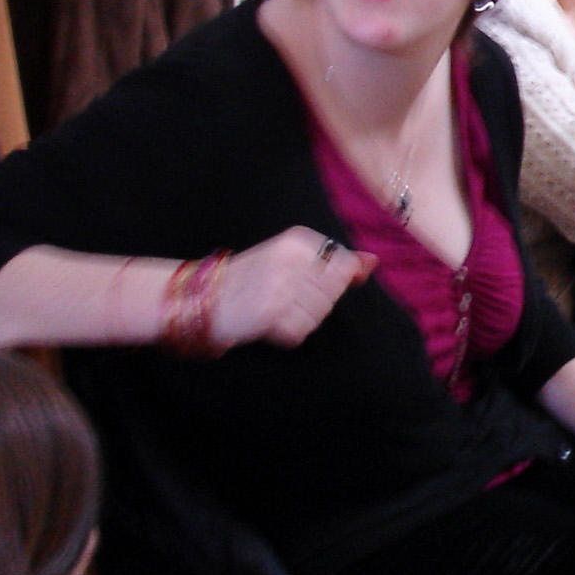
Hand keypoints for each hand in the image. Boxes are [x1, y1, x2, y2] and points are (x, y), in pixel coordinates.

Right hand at [210, 228, 377, 349]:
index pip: (345, 266)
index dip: (328, 281)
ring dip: (301, 319)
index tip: (301, 279)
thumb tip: (373, 262)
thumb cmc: (253, 277)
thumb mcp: (294, 258)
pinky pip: (301, 332)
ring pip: (320, 314)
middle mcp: (290, 259)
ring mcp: (280, 287)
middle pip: (334, 292)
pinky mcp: (270, 314)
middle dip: (315, 301)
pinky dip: (288, 334)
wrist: (201, 298)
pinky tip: (269, 323)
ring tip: (275, 308)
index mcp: (298, 239)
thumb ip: (338, 260)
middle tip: (284, 296)